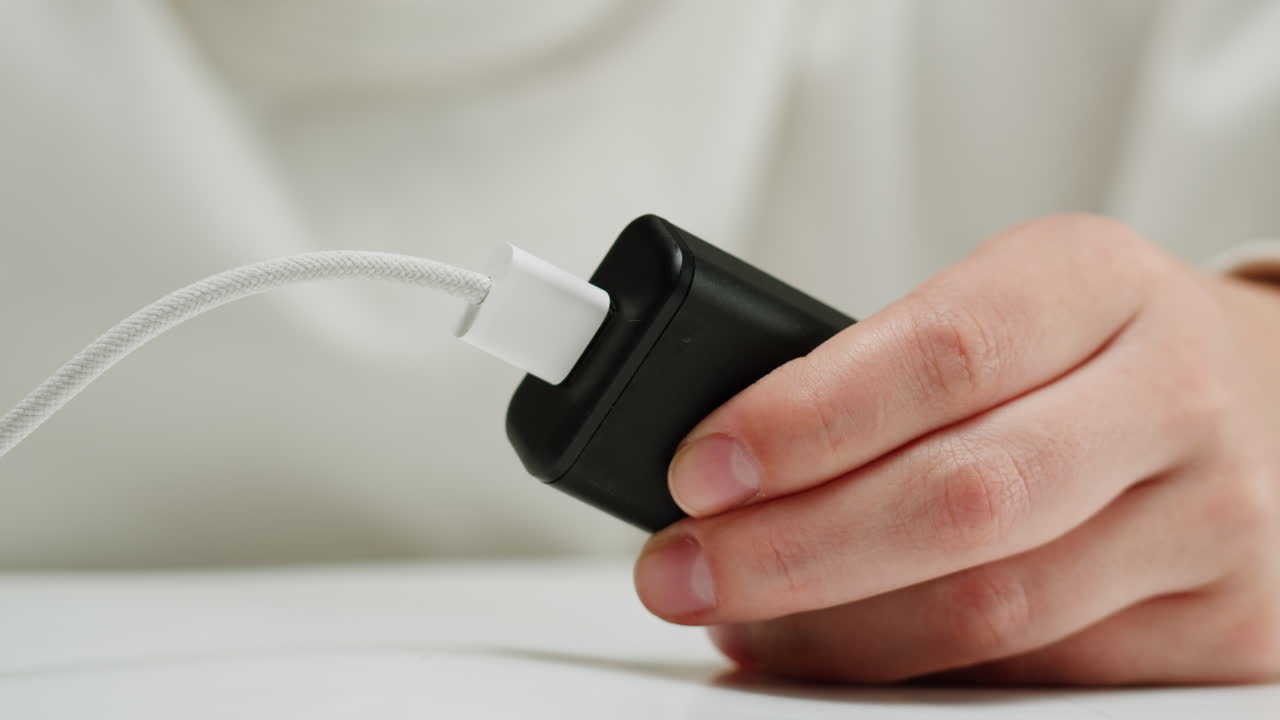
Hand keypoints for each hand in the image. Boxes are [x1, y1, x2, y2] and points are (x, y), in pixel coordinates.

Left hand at [632, 215, 1279, 684]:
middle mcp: (1173, 399)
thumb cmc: (1098, 348)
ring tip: (737, 617)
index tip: (700, 470)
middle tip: (682, 569)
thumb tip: (730, 464)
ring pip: (989, 609)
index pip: (942, 355)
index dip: (806, 421)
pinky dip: (909, 670)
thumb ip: (888, 366)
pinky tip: (834, 649)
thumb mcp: (1012, 301)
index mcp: (1098, 283)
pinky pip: (1034, 672)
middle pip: (961, 500)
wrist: (1263, 402)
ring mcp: (1212, 524)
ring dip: (831, 630)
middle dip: (791, 550)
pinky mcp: (1224, 630)